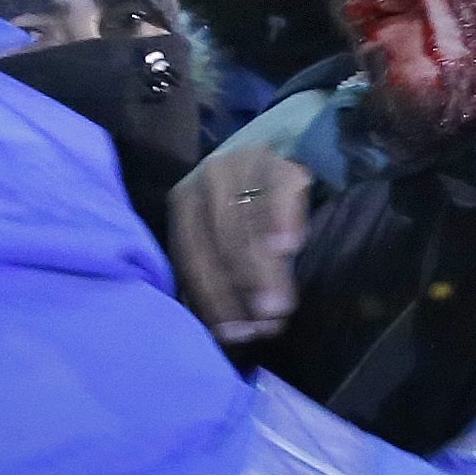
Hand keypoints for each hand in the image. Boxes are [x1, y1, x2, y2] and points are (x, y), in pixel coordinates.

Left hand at [167, 90, 323, 343]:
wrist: (288, 139)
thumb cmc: (252, 204)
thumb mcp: (224, 233)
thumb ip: (219, 268)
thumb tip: (228, 329)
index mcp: (184, 201)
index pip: (192, 254)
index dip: (212, 297)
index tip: (233, 334)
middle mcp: (206, 177)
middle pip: (220, 240)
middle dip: (241, 288)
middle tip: (264, 325)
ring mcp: (242, 162)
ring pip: (247, 221)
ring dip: (264, 269)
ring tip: (280, 306)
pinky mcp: (279, 157)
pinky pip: (280, 190)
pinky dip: (283, 219)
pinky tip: (291, 247)